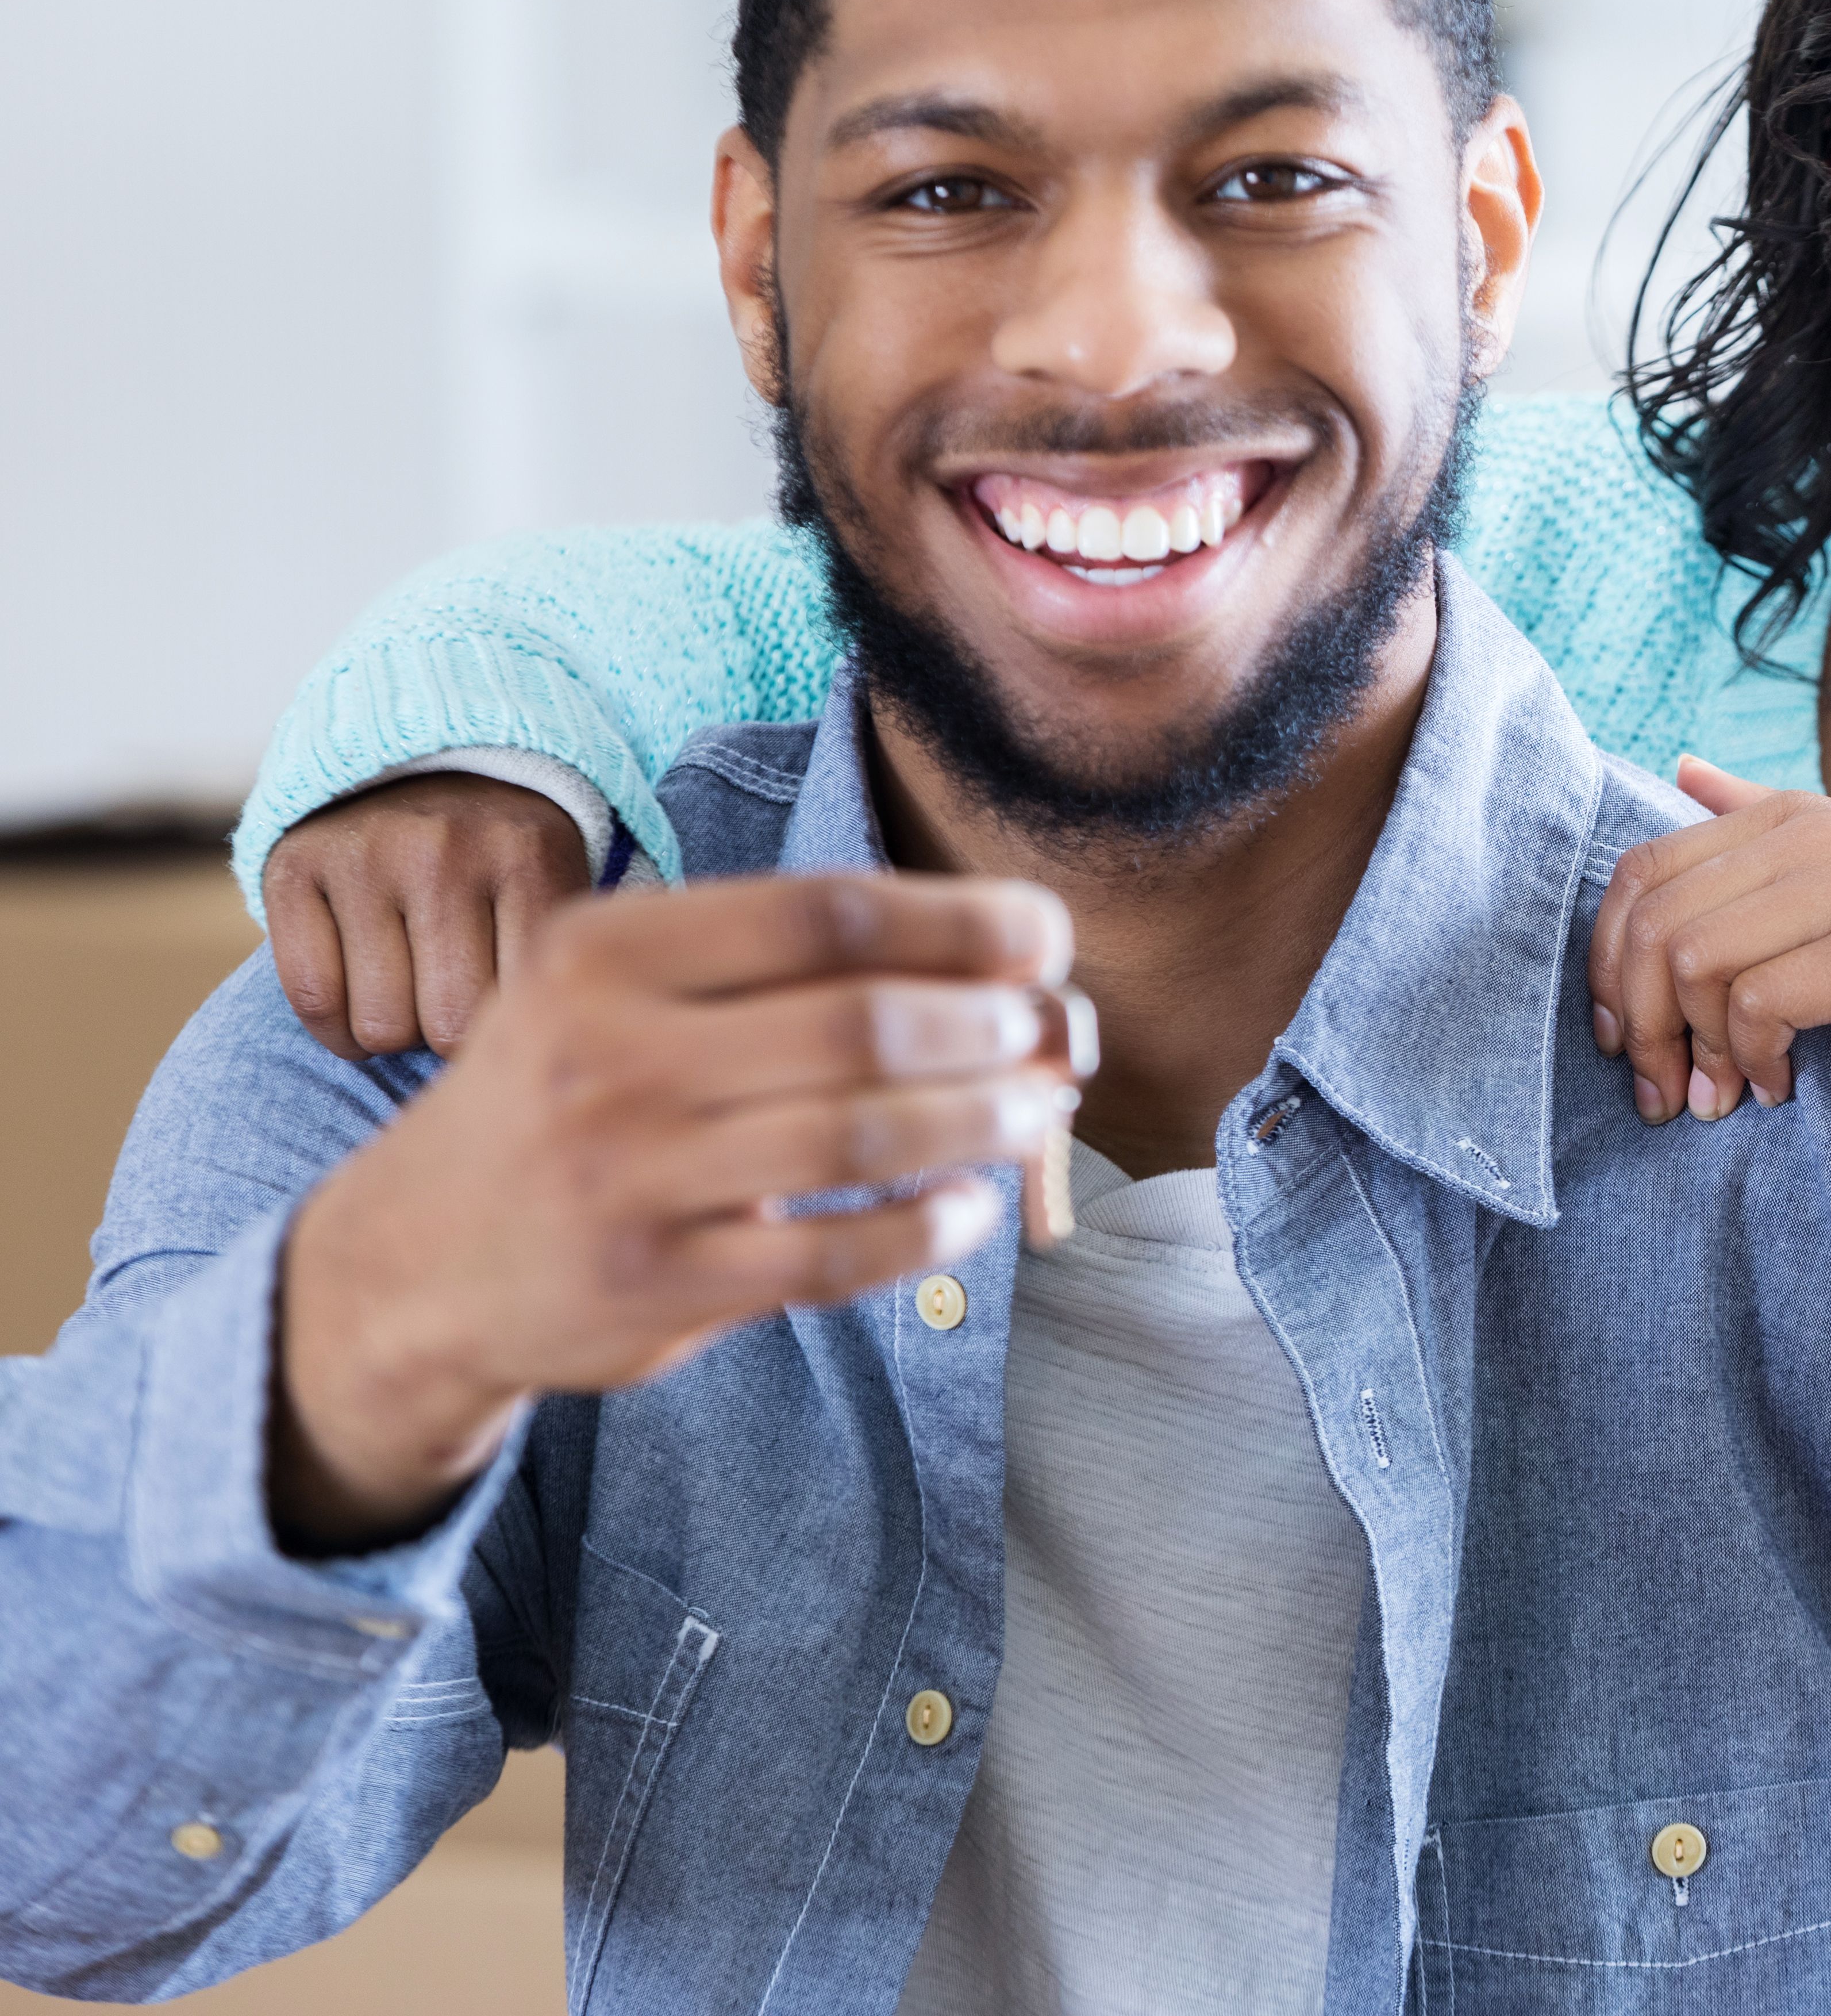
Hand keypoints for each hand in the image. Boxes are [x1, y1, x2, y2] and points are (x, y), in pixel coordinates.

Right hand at [263, 774, 594, 1059]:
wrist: (425, 766)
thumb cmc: (503, 857)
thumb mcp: (556, 886)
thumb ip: (555, 962)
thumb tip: (531, 1054)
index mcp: (528, 855)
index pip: (524, 1000)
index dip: (514, 1027)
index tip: (508, 1008)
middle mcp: (443, 851)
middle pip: (446, 1026)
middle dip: (450, 1036)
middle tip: (454, 1001)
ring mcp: (364, 856)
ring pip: (379, 1025)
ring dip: (395, 1033)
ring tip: (411, 996)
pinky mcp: (294, 868)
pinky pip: (313, 999)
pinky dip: (336, 1028)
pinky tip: (360, 1003)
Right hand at [270, 872, 1083, 1550]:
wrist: (408, 1260)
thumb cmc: (563, 1096)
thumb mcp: (616, 993)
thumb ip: (772, 967)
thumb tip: (991, 964)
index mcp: (605, 954)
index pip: (825, 913)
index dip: (962, 922)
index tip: (1046, 938)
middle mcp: (610, 1056)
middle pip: (860, 1024)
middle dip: (989, 1027)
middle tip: (1057, 1035)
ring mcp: (630, 1176)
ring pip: (860, 1137)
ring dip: (983, 1121)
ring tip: (1042, 1110)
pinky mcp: (655, 1283)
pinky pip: (831, 1254)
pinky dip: (924, 1228)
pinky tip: (971, 1207)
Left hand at [1586, 759, 1830, 1122]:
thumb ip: (1759, 812)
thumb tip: (1681, 771)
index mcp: (1786, 815)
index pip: (1639, 873)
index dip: (1605, 962)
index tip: (1623, 1034)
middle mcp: (1805, 840)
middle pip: (1651, 926)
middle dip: (1635, 1023)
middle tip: (1660, 1088)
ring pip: (1692, 965)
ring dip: (1690, 1051)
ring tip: (1720, 1097)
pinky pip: (1758, 1006)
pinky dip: (1751, 1060)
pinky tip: (1779, 1090)